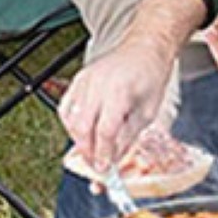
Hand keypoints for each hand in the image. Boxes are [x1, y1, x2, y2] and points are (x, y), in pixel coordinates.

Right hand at [60, 39, 172, 172]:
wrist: (144, 48)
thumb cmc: (150, 76)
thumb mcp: (147, 112)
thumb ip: (128, 136)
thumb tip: (113, 158)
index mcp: (120, 91)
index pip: (105, 131)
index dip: (103, 154)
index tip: (105, 169)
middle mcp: (98, 84)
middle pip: (83, 127)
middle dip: (88, 152)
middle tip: (96, 166)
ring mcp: (85, 80)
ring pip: (70, 119)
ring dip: (78, 140)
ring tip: (91, 151)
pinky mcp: (78, 80)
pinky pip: (66, 107)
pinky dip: (70, 125)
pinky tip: (82, 134)